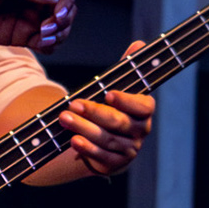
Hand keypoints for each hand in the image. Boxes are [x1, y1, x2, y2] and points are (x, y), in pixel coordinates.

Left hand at [0, 0, 73, 51]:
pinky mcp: (20, 36)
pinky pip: (44, 43)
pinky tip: (40, 45)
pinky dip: (49, 46)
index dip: (67, 2)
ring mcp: (28, 18)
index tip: (57, 13)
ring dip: (58, 35)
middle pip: (66, 10)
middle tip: (47, 28)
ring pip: (59, 29)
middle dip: (63, 21)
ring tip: (42, 37)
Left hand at [57, 44, 154, 177]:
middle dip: (94, 112)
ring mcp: (129, 149)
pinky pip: (102, 157)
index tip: (108, 93)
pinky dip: (87, 150)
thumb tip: (139, 44)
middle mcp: (140, 131)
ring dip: (84, 128)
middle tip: (72, 103)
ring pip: (106, 139)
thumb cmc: (114, 108)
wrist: (108, 140)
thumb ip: (127, 68)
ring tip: (64, 118)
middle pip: (118, 122)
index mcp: (144, 111)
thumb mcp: (119, 87)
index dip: (126, 100)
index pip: (142, 106)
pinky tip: (74, 141)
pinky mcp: (115, 163)